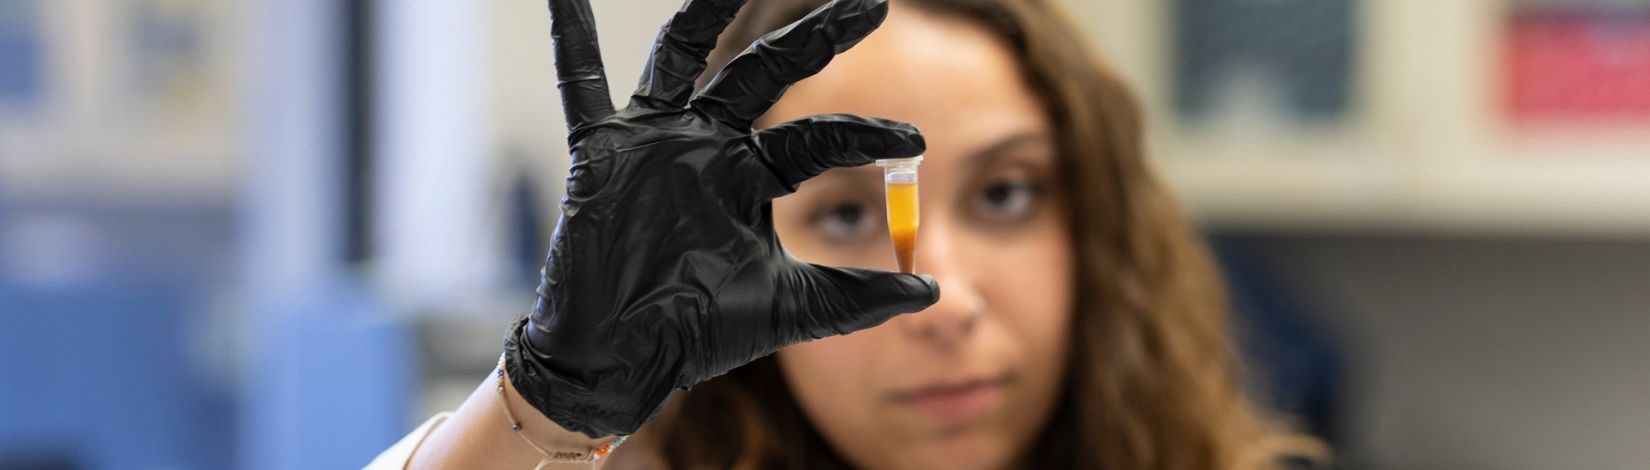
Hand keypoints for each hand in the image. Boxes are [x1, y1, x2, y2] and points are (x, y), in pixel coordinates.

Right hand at [504, 0, 937, 437]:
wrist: (624, 359)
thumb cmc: (700, 329)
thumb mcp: (794, 307)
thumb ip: (860, 296)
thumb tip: (933, 289)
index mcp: (753, 173)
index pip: (818, 138)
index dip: (866, 136)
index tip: (915, 140)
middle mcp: (708, 143)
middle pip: (767, 69)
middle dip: (818, 35)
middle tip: (872, 1)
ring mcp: (657, 139)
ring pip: (684, 54)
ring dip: (706, 9)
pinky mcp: (605, 150)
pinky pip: (581, 85)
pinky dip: (570, 38)